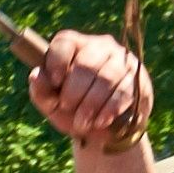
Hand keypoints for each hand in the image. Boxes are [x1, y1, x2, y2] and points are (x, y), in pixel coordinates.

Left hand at [21, 27, 153, 155]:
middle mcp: (100, 46)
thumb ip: (41, 91)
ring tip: (83, 122)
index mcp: (75, 46)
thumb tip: (36, 75)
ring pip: (106, 77)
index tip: (55, 83)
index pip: (64, 42)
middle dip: (73, 91)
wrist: (105, 131)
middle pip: (86, 63)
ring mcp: (121, 60)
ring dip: (91, 104)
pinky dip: (109, 109)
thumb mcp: (52, 104)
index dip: (57, 62)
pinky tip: (101, 121)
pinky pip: (123, 90)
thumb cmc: (74, 110)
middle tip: (67, 108)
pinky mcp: (137, 77)